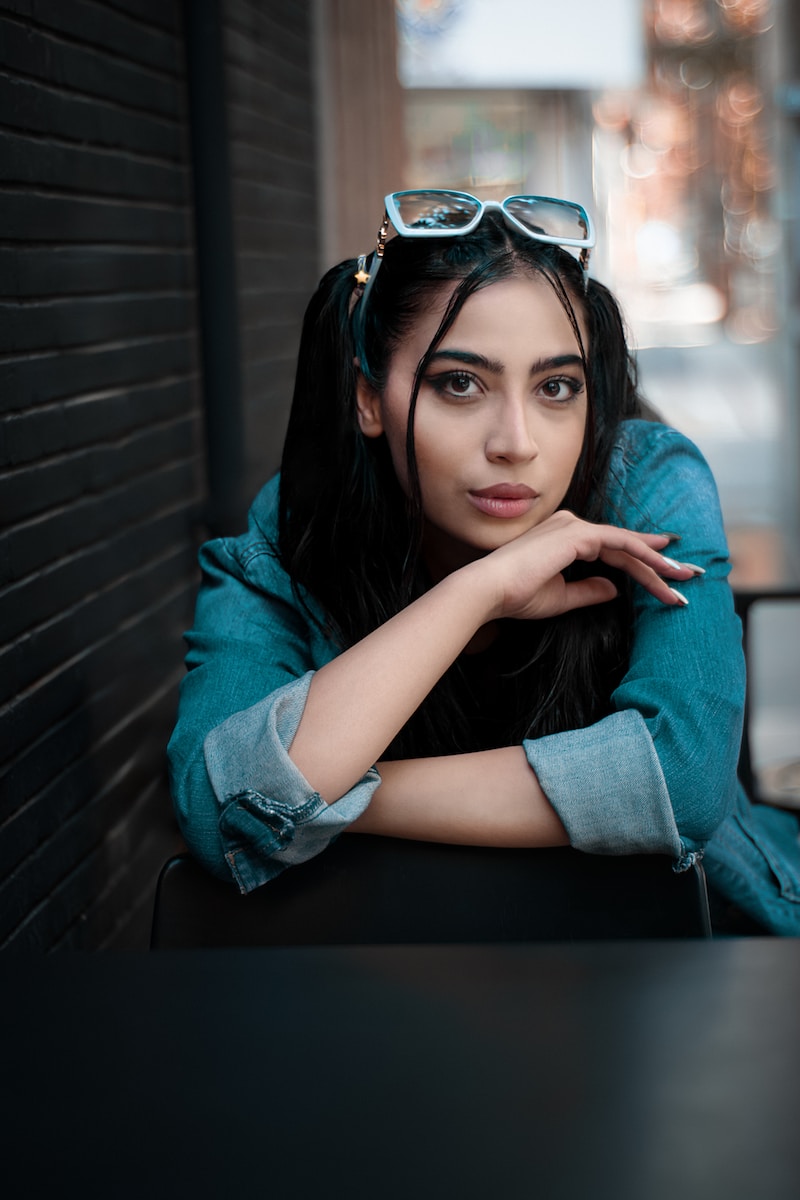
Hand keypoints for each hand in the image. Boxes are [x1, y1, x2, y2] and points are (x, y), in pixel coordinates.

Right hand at [471, 511, 698, 621]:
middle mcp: (571, 526)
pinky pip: (620, 544)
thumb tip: (614, 590)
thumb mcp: (561, 597)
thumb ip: (588, 590)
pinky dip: (644, 555)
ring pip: (627, 545)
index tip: (668, 579)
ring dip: (658, 563)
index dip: (643, 566)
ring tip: (683, 580)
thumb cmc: (516, 596)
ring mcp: (575, 527)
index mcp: (565, 539)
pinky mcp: (577, 535)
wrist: (489, 592)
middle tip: (689, 576)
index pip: (613, 552)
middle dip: (660, 563)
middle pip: (626, 546)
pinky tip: (664, 567)